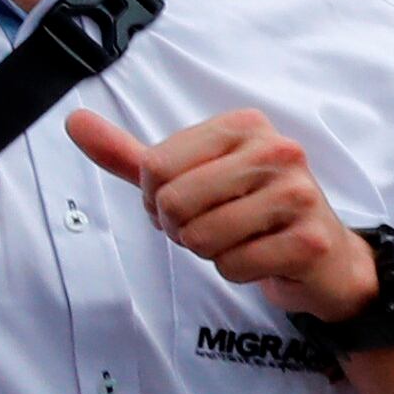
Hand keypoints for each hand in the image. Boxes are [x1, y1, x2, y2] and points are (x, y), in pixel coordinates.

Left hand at [67, 107, 373, 319]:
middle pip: (174, 202)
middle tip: (213, 226)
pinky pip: (233, 266)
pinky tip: (262, 257)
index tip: (187, 202)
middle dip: (181, 228)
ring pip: (202, 238)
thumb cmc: (248, 210)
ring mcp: (297, 193)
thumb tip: (73, 121)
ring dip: (210, 252)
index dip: (156, 199)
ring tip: (240, 238)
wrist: (321, 255)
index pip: (155, 167)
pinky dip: (237, 272)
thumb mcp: (189, 176)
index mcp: (243, 125)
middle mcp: (276, 150)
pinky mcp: (309, 239)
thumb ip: (131, 155)